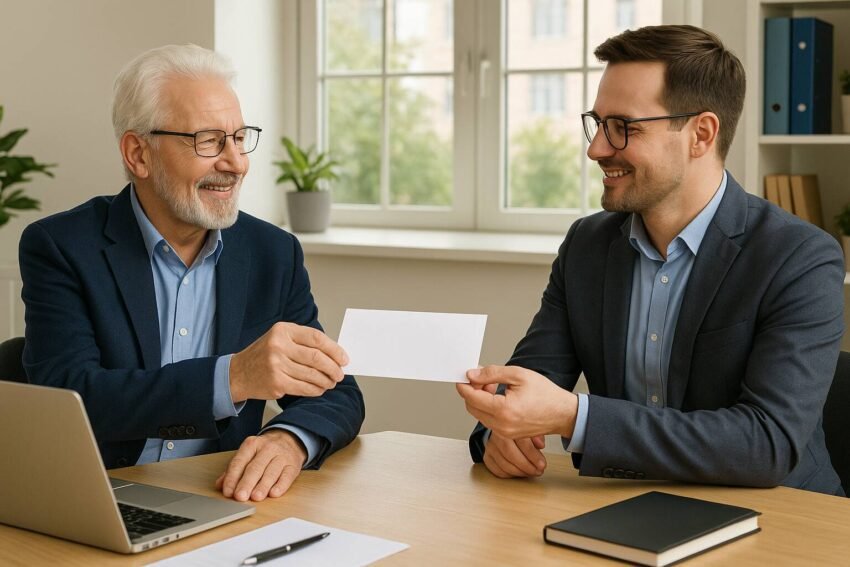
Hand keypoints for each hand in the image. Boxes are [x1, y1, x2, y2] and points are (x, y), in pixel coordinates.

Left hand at [215, 429, 306, 500]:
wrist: (289, 440)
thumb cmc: (264, 451)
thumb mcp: (248, 454)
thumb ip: (234, 469)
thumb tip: (221, 485)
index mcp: (252, 444)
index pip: (240, 462)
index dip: (233, 478)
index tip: (228, 492)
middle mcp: (267, 448)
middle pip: (255, 467)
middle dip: (247, 483)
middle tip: (240, 496)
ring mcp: (282, 456)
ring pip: (271, 472)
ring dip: (263, 486)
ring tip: (256, 497)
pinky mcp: (293, 465)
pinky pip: (287, 476)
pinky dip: (281, 486)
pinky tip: (274, 493)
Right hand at [229, 322, 348, 401]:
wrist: (238, 373)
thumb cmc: (264, 355)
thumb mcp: (280, 338)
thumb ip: (304, 342)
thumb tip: (334, 353)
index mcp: (283, 331)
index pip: (316, 338)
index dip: (334, 349)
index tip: (344, 358)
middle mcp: (279, 346)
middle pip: (316, 358)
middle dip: (333, 368)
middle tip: (340, 373)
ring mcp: (276, 365)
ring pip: (312, 375)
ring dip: (326, 381)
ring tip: (331, 382)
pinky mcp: (276, 383)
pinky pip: (304, 388)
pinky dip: (315, 390)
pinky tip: (319, 389)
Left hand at [456, 365, 577, 438]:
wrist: (562, 413)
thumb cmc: (545, 394)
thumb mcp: (518, 375)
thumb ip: (492, 373)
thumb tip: (472, 375)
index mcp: (503, 410)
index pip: (471, 397)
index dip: (464, 385)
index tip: (462, 376)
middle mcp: (501, 425)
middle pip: (472, 407)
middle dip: (472, 391)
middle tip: (482, 378)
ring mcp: (503, 433)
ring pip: (479, 414)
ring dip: (480, 400)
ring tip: (493, 386)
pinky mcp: (506, 435)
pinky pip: (488, 421)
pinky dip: (488, 408)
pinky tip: (498, 398)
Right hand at [482, 432, 547, 477]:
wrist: (506, 429)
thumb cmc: (522, 431)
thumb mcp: (533, 428)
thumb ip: (538, 435)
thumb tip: (540, 444)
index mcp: (510, 424)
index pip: (520, 440)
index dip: (532, 454)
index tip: (542, 464)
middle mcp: (497, 435)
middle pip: (509, 453)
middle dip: (526, 466)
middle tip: (538, 471)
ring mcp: (491, 446)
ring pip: (503, 464)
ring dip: (520, 472)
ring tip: (532, 472)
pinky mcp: (488, 457)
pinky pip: (497, 470)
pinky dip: (510, 475)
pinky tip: (520, 473)